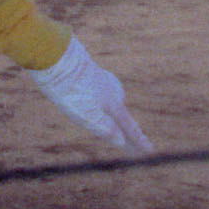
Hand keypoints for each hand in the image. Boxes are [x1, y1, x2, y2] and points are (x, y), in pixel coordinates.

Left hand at [27, 36, 153, 153]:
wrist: (59, 58)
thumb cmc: (72, 90)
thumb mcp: (87, 115)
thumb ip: (105, 128)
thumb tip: (121, 141)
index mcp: (114, 104)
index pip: (129, 127)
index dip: (138, 140)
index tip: (149, 150)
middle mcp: (114, 92)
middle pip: (122, 115)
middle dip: (127, 130)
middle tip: (133, 144)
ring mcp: (105, 81)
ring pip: (114, 102)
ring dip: (117, 115)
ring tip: (120, 125)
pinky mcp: (94, 74)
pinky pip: (105, 92)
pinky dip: (107, 102)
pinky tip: (102, 98)